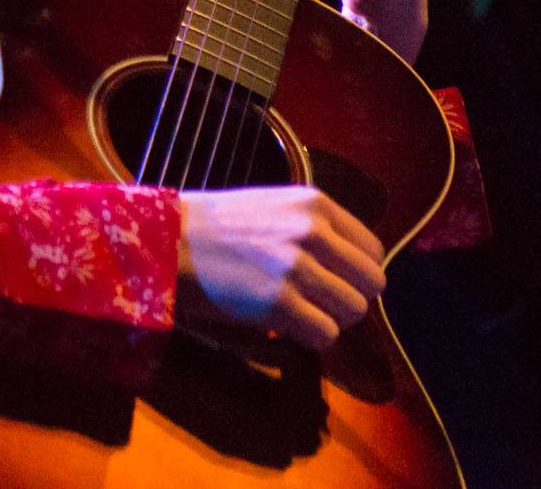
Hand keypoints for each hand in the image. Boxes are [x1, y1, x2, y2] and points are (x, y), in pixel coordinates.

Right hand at [177, 185, 385, 350]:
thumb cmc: (217, 226)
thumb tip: (352, 267)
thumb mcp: (275, 206)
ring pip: (353, 311)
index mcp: (315, 203)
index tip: (334, 282)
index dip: (357, 273)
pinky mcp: (279, 303)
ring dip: (330, 320)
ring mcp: (297, 267)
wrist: (167, 241)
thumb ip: (316, 228)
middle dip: (350, 299)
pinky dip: (310, 338)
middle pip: (371, 284)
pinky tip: (285, 327)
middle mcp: (312, 231)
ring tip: (300, 314)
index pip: (373, 250)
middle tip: (319, 304)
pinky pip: (325, 334)